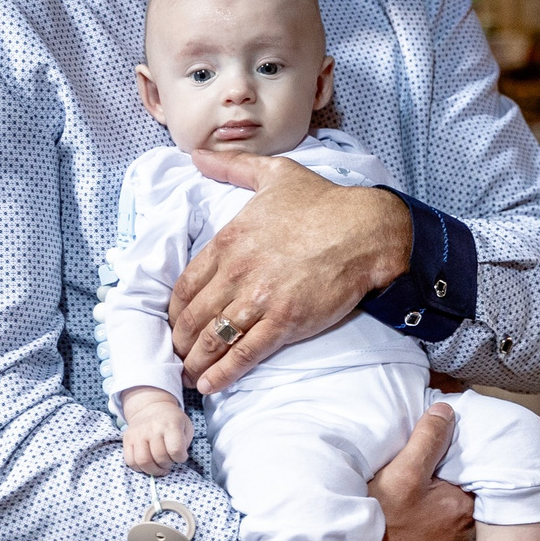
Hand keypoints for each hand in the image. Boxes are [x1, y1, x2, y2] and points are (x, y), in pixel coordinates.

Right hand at [118, 389, 192, 475]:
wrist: (150, 407)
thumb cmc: (172, 421)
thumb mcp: (186, 426)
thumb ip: (185, 443)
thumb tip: (176, 458)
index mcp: (171, 424)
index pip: (175, 449)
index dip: (180, 458)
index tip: (181, 457)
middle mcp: (153, 428)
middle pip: (160, 457)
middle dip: (167, 465)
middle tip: (169, 462)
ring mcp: (138, 434)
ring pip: (143, 461)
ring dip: (153, 470)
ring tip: (159, 468)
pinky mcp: (127, 440)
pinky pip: (130, 461)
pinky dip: (139, 468)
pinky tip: (147, 465)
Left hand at [170, 155, 411, 393]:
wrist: (365, 231)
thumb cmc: (323, 202)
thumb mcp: (273, 175)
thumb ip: (231, 167)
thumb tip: (196, 155)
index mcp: (230, 241)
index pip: (186, 283)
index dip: (175, 308)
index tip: (174, 321)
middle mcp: (238, 272)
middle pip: (194, 315)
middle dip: (180, 340)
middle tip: (176, 353)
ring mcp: (261, 299)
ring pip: (214, 338)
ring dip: (196, 360)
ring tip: (189, 374)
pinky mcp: (286, 321)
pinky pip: (246, 353)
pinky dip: (223, 372)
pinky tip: (210, 384)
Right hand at [354, 402, 472, 540]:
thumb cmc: (378, 525)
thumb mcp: (402, 473)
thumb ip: (427, 439)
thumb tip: (447, 411)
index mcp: (464, 507)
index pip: (474, 465)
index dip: (460, 443)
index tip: (447, 428)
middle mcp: (462, 528)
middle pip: (460, 482)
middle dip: (446, 463)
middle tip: (426, 446)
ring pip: (445, 499)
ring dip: (433, 485)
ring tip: (413, 470)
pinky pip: (433, 517)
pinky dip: (424, 504)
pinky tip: (406, 499)